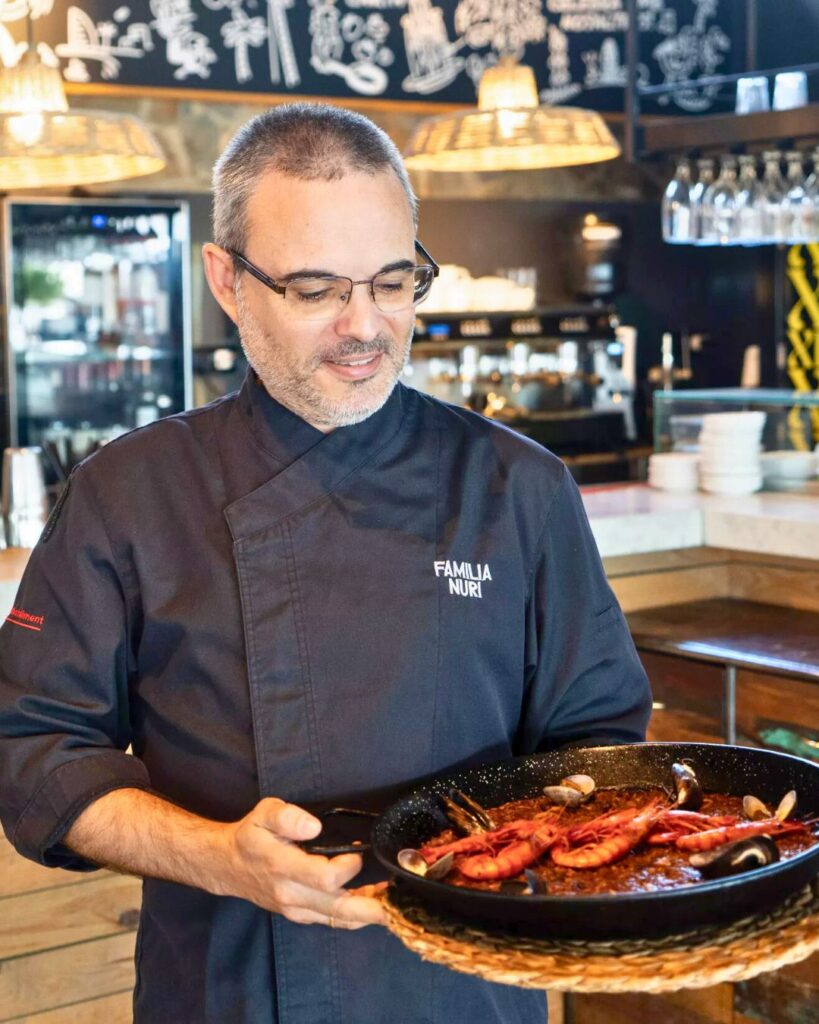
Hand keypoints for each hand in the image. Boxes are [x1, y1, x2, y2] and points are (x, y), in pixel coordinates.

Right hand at [219, 797, 386, 929]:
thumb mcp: (264, 813)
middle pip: (338, 909)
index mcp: (283, 867)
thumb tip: (314, 827)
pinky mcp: (301, 915)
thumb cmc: (251, 835)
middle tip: (399, 903)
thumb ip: (287, 817)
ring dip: (368, 913)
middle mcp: (291, 894)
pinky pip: (332, 920)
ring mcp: (296, 909)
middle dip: (371, 908)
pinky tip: (373, 903)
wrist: (228, 866)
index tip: (357, 850)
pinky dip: (355, 915)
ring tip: (394, 902)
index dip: (347, 867)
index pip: (325, 878)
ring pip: (338, 919)